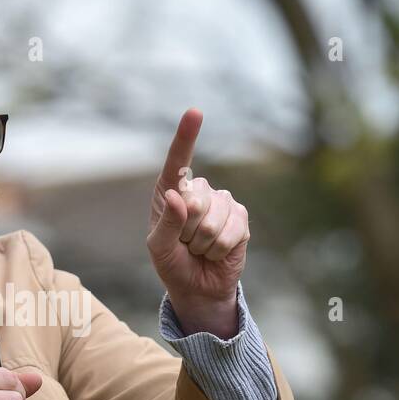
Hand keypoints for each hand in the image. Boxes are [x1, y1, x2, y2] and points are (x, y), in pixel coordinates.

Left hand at [146, 108, 249, 336]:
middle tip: (185, 243)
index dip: (187, 136)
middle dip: (187, 230)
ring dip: (203, 243)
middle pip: (195, 200)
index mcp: (171, 191)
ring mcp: (222, 203)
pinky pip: (232, 231)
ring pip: (213, 219)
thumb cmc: (172, 263)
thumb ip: (166, 223)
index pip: (179, 161)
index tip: (195, 112)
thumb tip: (179, 195)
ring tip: (199, 248)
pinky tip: (216, 252)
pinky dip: (220, 248)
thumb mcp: (158, 247)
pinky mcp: (240, 218)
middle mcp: (198, 191)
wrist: (197, 287)